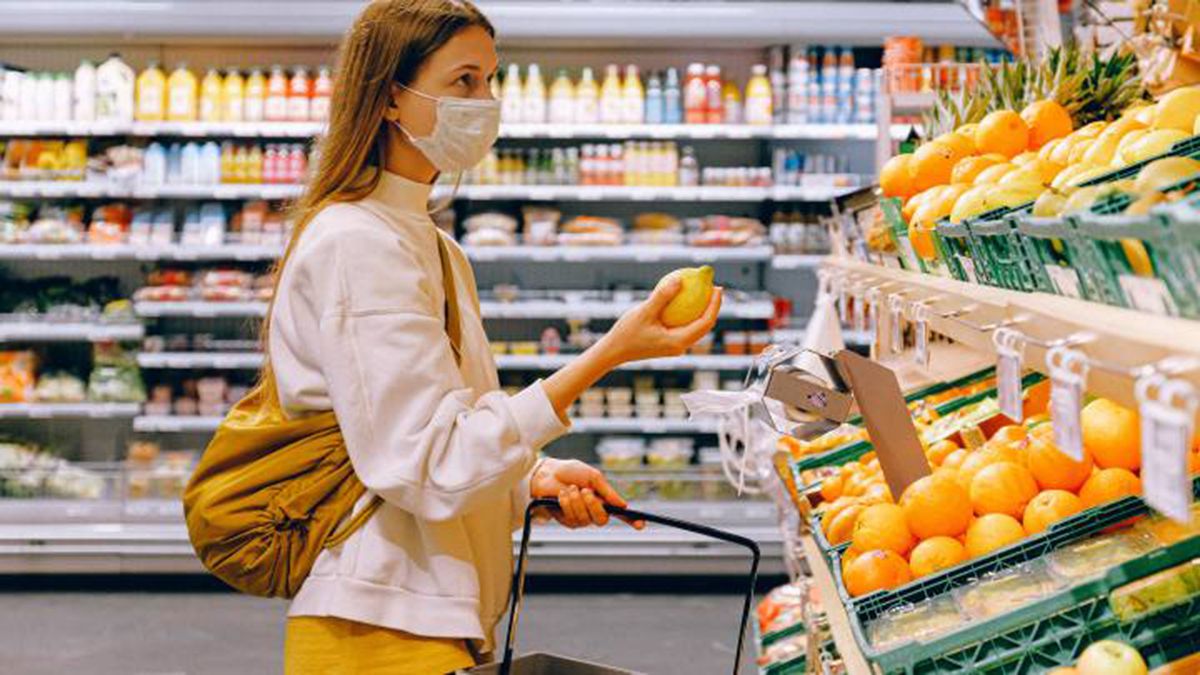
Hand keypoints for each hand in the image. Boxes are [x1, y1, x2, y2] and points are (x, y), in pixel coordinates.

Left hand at [530, 458, 643, 529]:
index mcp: (604, 499)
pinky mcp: (567, 521)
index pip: (621, 513)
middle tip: (585, 491)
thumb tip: (623, 505)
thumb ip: (607, 491)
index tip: (641, 524)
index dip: (632, 520)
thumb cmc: (571, 472)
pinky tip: (563, 495)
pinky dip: (568, 504)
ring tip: (571, 489)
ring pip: (586, 520)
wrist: (549, 473)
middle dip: (593, 506)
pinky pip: (572, 519)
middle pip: (602, 520)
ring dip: (577, 502)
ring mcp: (581, 518)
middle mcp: (594, 511)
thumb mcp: (593, 477)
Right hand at [595, 276, 722, 366]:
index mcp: (679, 342)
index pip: (705, 322)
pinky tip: (683, 298)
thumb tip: (680, 279)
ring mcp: (675, 346)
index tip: (717, 287)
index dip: (715, 305)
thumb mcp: (644, 312)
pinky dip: (687, 313)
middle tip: (714, 286)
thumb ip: (662, 296)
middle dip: (712, 306)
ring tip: (703, 290)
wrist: (614, 351)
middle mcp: (681, 347)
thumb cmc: (627, 333)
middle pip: (705, 326)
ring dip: (702, 309)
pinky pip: (684, 326)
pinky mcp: (669, 343)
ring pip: (695, 327)